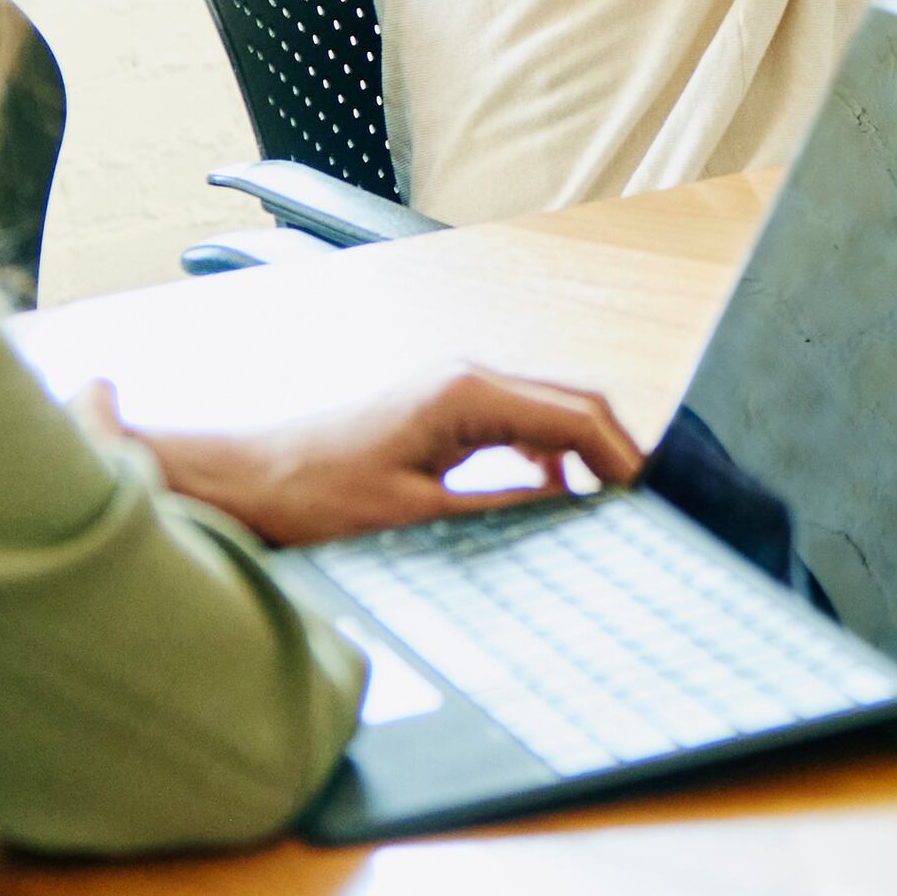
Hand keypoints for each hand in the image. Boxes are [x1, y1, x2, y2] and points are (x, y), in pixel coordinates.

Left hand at [99, 367, 646, 550]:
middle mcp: (468, 376)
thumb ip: (503, 514)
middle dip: (616, 452)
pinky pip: (520, 422)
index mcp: (467, 392)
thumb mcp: (416, 519)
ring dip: (584, 453)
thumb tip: (573, 517)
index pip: (577, 418)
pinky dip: (550, 455)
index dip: (624, 461)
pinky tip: (551, 496)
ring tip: (610, 506)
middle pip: (574, 403)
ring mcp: (456, 388)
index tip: (651, 504)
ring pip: (550, 410)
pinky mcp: (443, 408)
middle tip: (645, 507)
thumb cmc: (313, 496)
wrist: (245, 479)